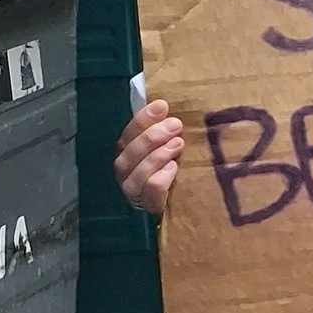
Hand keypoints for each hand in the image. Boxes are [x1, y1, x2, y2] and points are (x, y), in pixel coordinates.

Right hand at [116, 100, 183, 217]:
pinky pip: (150, 191)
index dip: (143, 119)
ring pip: (137, 173)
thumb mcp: (170, 146)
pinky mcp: (150, 207)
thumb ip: (166, 129)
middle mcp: (126, 172)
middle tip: (175, 125)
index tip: (162, 105)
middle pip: (129, 153)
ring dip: (157, 155)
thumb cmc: (176, 169)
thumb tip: (167, 105)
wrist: (185, 206)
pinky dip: (161, 178)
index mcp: (129, 153)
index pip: (129, 134)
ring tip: (178, 144)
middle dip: (151, 136)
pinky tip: (173, 168)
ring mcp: (136, 192)